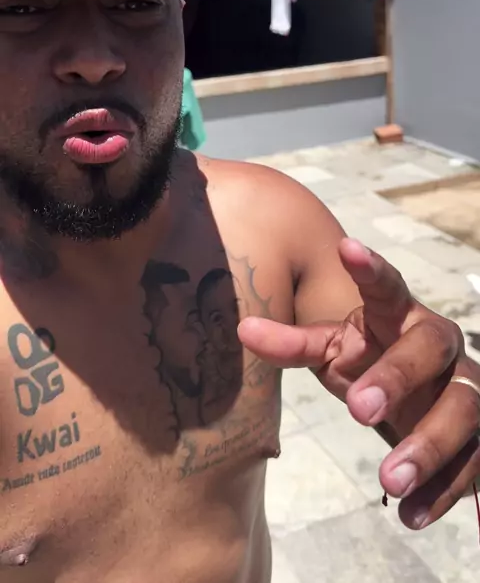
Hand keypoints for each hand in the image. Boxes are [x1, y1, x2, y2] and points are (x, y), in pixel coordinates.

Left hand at [238, 238, 479, 530]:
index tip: (345, 247)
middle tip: (358, 412)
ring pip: (463, 408)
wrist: (422, 397)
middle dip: (398, 378)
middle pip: (431, 347)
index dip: (371, 269)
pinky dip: (444, 490)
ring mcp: (467, 386)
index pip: (389, 286)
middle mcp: (439, 343)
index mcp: (399, 315)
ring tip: (388, 479)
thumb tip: (243, 329)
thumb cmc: (371, 362)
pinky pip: (474, 461)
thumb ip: (294, 343)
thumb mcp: (334, 351)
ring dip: (428, 445)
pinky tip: (412, 514)